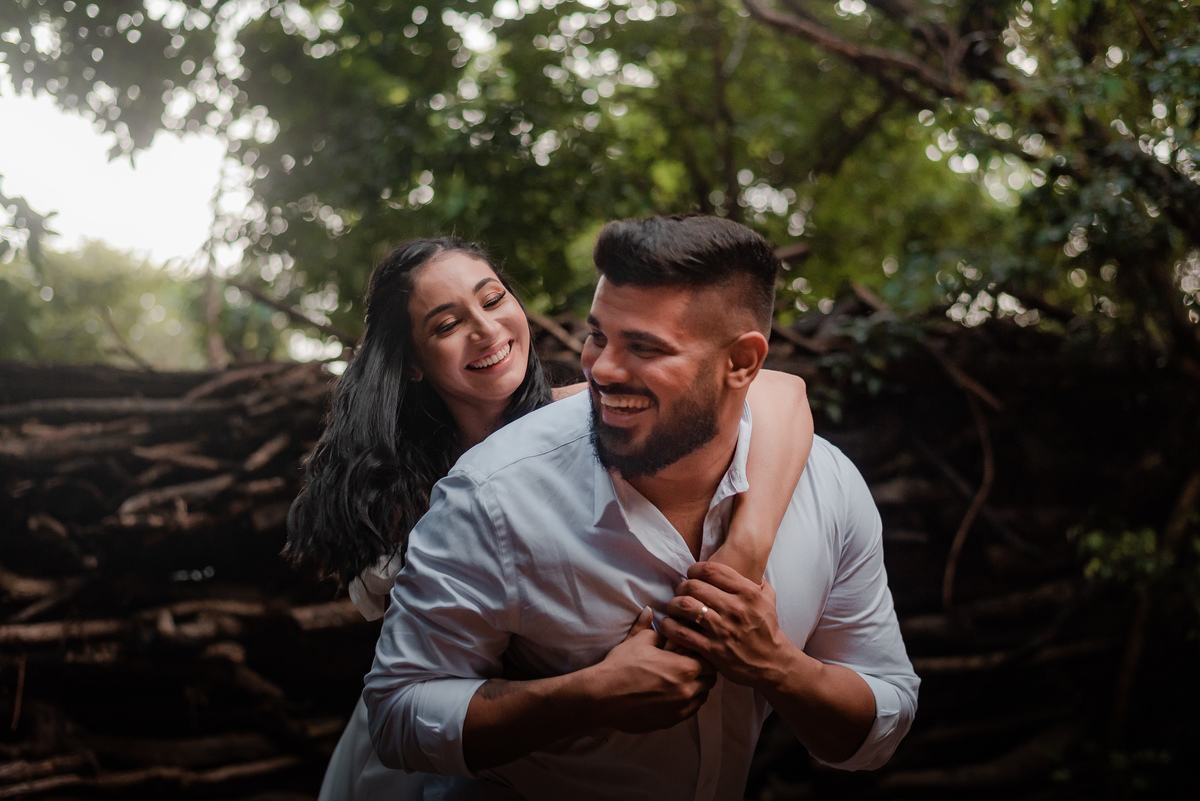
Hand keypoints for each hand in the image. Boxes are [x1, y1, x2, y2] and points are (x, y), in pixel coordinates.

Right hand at [589, 606, 716, 732]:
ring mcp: (680, 709)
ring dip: (696, 688)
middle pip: (710, 681)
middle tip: (689, 664)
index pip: (710, 661)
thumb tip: (650, 610)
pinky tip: (672, 694)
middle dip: (703, 671)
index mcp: (684, 668)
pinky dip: (686, 702)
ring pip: (701, 698)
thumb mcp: (637, 641)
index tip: (694, 651)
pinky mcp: (670, 722)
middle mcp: (687, 691)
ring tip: (681, 679)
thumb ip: (649, 626)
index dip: (704, 655)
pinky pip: (689, 712)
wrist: (602, 697)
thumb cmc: (621, 667)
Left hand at [660, 561, 797, 689]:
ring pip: (686, 606)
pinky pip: (682, 633)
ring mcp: (722, 629)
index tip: (691, 574)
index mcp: (747, 593)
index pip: (712, 570)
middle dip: (682, 586)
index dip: (695, 569)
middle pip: (694, 586)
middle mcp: (734, 608)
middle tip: (680, 591)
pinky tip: (669, 624)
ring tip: (673, 607)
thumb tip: (747, 566)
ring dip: (673, 604)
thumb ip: (756, 581)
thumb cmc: (767, 629)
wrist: (772, 663)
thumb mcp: (768, 599)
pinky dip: (670, 626)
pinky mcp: (712, 649)